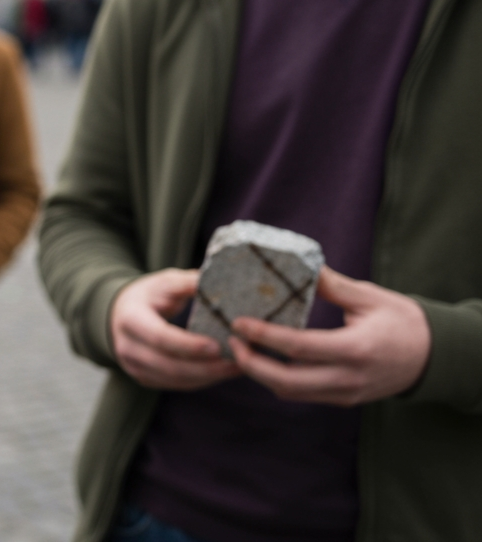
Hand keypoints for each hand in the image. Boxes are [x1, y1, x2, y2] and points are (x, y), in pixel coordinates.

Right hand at [111, 268, 240, 389]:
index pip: (159, 337)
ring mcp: (134, 366)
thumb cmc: (149, 295)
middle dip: (205, 367)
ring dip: (208, 377)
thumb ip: (190, 283)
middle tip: (237, 361)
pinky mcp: (144, 378)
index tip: (217, 346)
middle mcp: (128, 347)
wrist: (120, 313)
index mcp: (131, 319)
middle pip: (168, 365)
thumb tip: (223, 285)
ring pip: (174, 379)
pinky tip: (222, 371)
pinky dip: (201, 380)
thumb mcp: (166, 282)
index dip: (188, 345)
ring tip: (237, 367)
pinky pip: (176, 384)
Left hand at [229, 267, 430, 406]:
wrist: (435, 357)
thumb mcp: (370, 297)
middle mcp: (349, 377)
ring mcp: (346, 393)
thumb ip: (331, 285)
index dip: (265, 337)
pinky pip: (304, 395)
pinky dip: (280, 381)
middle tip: (231, 341)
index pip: (300, 348)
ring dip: (261, 375)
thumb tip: (297, 266)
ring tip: (242, 349)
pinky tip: (265, 361)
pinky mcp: (345, 400)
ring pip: (292, 393)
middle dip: (252, 364)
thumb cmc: (403, 321)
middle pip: (287, 382)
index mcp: (355, 349)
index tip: (239, 323)